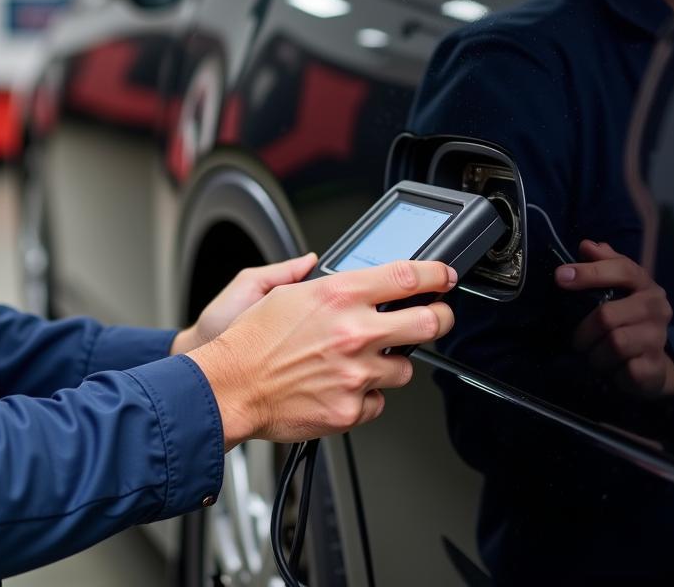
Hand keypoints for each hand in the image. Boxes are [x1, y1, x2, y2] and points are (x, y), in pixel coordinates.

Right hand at [190, 260, 456, 447]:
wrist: (230, 387)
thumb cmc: (251, 340)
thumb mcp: (282, 292)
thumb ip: (315, 278)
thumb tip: (322, 265)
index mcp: (339, 295)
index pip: (407, 277)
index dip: (436, 274)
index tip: (444, 277)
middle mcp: (354, 332)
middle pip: (428, 323)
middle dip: (440, 318)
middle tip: (437, 317)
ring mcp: (356, 373)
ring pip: (404, 369)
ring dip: (390, 363)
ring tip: (360, 361)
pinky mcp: (351, 408)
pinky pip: (378, 402)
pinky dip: (365, 395)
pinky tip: (341, 386)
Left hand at [556, 240, 673, 398]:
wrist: (653, 362)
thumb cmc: (627, 316)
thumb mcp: (616, 288)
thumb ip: (603, 264)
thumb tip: (587, 245)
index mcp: (645, 284)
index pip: (622, 269)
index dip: (590, 272)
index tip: (560, 277)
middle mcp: (657, 308)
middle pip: (607, 315)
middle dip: (584, 331)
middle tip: (577, 339)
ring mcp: (659, 338)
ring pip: (614, 344)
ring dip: (595, 353)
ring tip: (593, 354)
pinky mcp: (655, 367)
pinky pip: (624, 369)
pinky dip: (611, 371)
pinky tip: (612, 368)